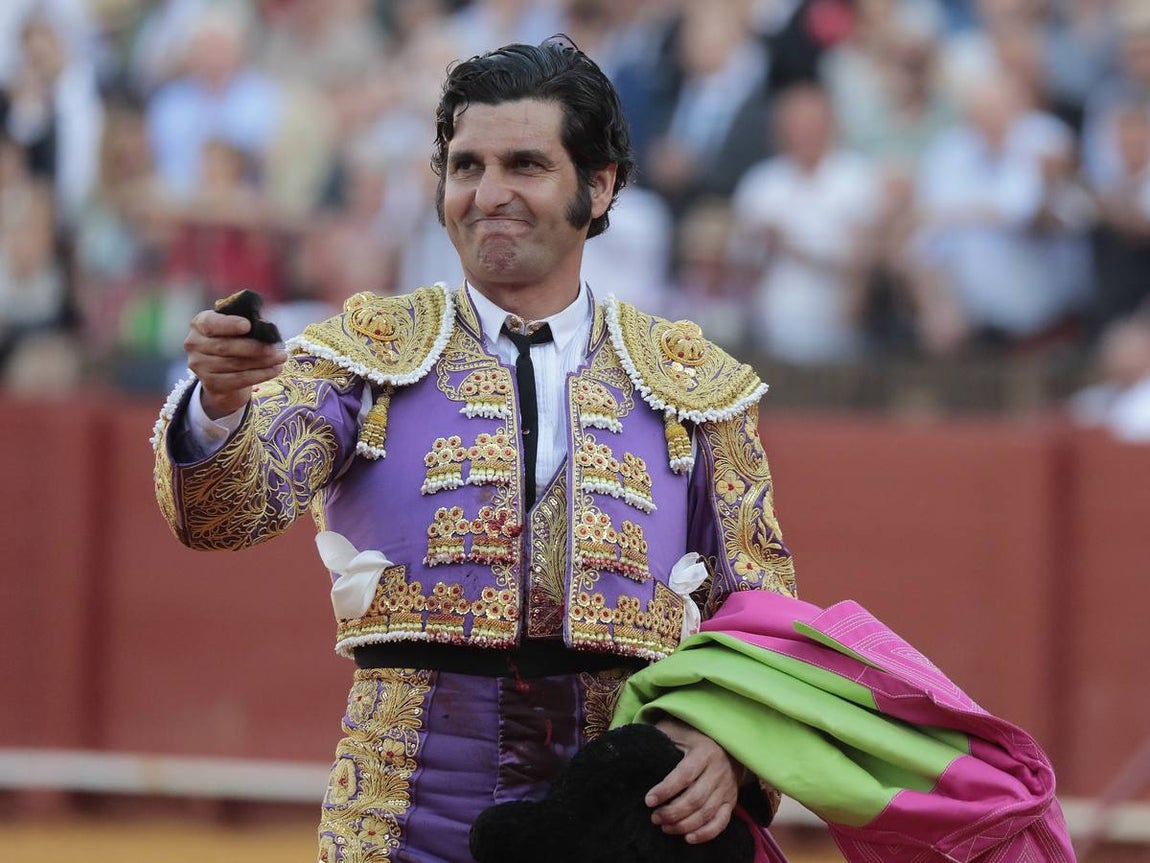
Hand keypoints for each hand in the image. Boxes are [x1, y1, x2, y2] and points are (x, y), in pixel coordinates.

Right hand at [184, 310, 285, 417]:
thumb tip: (266, 326)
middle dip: (254, 347)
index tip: (248, 326)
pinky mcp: (210, 384)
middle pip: (225, 347)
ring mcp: (199, 366)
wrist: (223, 373)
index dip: (229, 325)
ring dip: (262, 362)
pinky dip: (260, 375)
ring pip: (234, 364)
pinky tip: (275, 370)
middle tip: (275, 348)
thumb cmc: (233, 341)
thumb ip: (246, 323)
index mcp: (199, 324)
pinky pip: (239, 380)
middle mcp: (194, 344)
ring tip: (281, 358)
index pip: (211, 323)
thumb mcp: (235, 327)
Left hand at [646, 716, 741, 843]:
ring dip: (684, 825)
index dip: (666, 790)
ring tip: (664, 827)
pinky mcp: (731, 801)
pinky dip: (705, 834)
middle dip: (672, 812)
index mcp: (704, 752)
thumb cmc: (694, 738)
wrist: (728, 745)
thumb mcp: (678, 731)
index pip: (684, 775)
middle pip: (695, 799)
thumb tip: (629, 742)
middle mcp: (718, 771)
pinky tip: (688, 838)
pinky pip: (721, 822)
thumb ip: (660, 736)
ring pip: (706, 813)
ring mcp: (726, 788)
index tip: (648, 801)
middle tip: (654, 818)